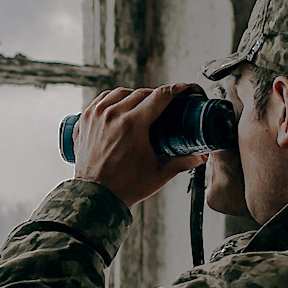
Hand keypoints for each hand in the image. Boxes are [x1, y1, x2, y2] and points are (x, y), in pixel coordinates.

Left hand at [72, 84, 209, 207]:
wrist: (96, 197)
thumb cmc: (125, 187)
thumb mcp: (159, 173)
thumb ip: (183, 162)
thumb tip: (202, 156)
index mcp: (132, 124)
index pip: (161, 96)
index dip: (178, 90)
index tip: (186, 89)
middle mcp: (112, 115)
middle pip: (142, 93)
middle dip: (157, 96)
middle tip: (166, 106)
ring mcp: (96, 115)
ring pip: (120, 93)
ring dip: (134, 96)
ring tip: (143, 106)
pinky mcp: (85, 119)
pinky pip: (102, 99)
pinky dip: (114, 99)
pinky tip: (121, 106)